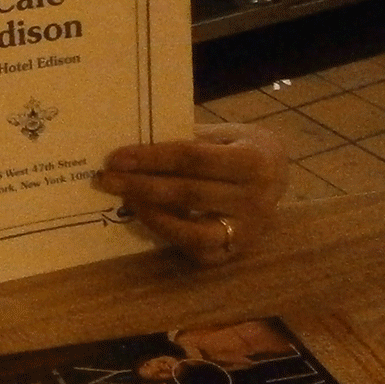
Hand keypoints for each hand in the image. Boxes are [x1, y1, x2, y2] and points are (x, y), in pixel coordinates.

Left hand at [94, 121, 288, 266]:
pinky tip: (145, 215)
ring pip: (191, 229)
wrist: (278, 172)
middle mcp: (255, 200)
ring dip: (151, 213)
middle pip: (187, 193)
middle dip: (141, 185)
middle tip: (105, 178)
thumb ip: (187, 141)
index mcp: (253, 161)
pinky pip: (196, 249)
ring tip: (123, 197)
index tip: (116, 157)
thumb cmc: (239, 145)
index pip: (192, 158)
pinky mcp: (237, 250)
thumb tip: (133, 146)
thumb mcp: (222, 133)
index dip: (151, 157)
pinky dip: (168, 233)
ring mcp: (248, 230)